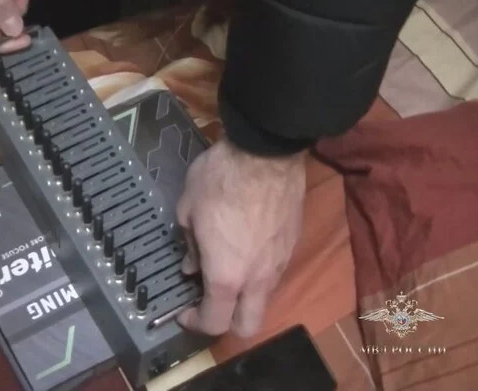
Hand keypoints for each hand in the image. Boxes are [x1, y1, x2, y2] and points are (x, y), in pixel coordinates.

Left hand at [176, 137, 305, 337]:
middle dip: (227, 323)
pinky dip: (257, 275)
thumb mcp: (188, 211)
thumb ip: (190, 248)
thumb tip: (191, 267)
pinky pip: (273, 274)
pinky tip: (245, 249)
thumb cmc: (219, 181)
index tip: (184, 311)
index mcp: (227, 276)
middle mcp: (258, 280)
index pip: (214, 322)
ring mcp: (280, 264)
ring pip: (263, 300)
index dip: (195, 323)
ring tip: (225, 270)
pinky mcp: (293, 245)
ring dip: (244, 297)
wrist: (266, 152)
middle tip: (208, 302)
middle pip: (248, 326)